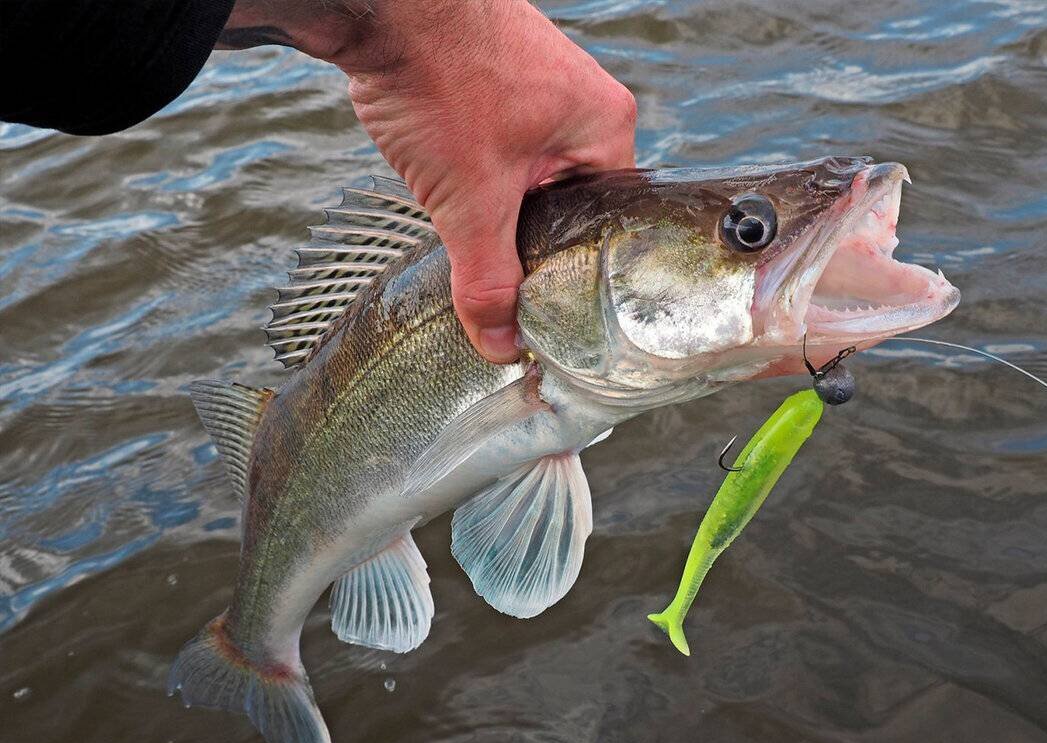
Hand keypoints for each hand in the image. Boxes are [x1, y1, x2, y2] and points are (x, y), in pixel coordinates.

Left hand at [220, 1, 636, 362]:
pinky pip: (494, 141)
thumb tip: (504, 346)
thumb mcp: (472, 200)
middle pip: (566, 201)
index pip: (607, 223)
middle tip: (496, 264)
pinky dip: (469, 165)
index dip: (572, 267)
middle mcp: (581, 101)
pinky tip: (442, 172)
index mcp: (605, 126)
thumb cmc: (445, 76)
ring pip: (525, 173)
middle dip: (525, 234)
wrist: (383, 0)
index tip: (545, 302)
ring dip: (492, 199)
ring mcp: (536, 82)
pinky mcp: (491, 74)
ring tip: (463, 211)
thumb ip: (490, 280)